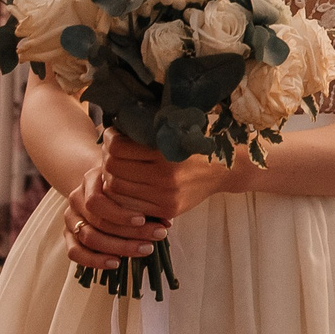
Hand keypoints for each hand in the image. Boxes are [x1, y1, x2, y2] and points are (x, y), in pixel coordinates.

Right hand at [63, 161, 167, 269]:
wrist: (101, 186)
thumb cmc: (124, 185)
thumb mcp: (132, 185)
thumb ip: (146, 200)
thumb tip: (166, 222)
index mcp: (90, 181)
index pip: (97, 201)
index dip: (120, 213)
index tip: (144, 220)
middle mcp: (76, 199)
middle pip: (98, 221)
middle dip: (130, 232)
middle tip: (157, 236)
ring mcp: (71, 219)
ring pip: (89, 238)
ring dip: (119, 247)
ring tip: (145, 249)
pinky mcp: (69, 236)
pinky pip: (75, 253)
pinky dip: (95, 260)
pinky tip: (117, 262)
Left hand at [98, 130, 234, 224]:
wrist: (227, 169)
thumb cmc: (199, 142)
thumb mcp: (178, 127)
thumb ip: (151, 127)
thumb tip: (117, 123)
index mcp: (167, 151)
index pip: (117, 147)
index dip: (109, 138)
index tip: (113, 134)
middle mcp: (165, 177)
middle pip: (113, 168)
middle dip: (107, 158)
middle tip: (112, 151)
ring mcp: (166, 196)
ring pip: (116, 188)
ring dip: (112, 176)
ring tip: (119, 167)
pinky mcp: (167, 210)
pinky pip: (129, 204)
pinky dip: (124, 193)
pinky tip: (129, 182)